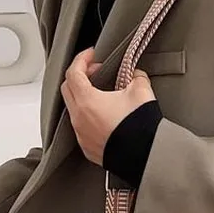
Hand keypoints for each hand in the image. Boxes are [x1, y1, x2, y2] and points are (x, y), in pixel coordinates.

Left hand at [61, 47, 155, 165]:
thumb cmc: (140, 127)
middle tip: (96, 73)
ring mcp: (81, 136)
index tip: (91, 55)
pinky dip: (89, 117)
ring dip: (83, 98)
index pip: (73, 72)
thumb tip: (135, 75)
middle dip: (79, 76)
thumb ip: (136, 77)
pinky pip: (82, 128)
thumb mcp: (142, 92)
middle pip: (67, 89)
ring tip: (103, 96)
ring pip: (73, 110)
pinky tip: (105, 117)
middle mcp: (79, 119)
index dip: (82, 59)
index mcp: (87, 101)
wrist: (145, 157)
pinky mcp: (88, 149)